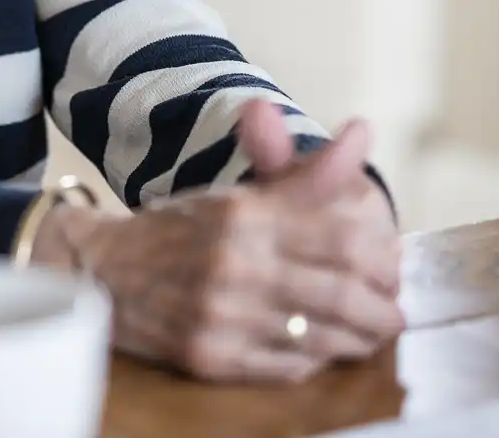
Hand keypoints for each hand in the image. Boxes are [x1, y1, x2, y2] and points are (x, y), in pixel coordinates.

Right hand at [37, 106, 403, 383]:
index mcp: (245, 215)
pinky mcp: (209, 357)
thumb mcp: (242, 194)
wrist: (105, 272)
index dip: (381, 259)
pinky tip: (324, 349)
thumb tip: (364, 131)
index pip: (343, 238)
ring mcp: (220, 315)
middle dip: (380, 308)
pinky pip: (286, 367)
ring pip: (319, 336)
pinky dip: (316, 359)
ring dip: (358, 339)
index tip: (391, 268)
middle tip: (393, 311)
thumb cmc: (184, 229)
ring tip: (370, 333)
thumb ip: (308, 174)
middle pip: (340, 293)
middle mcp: (233, 264)